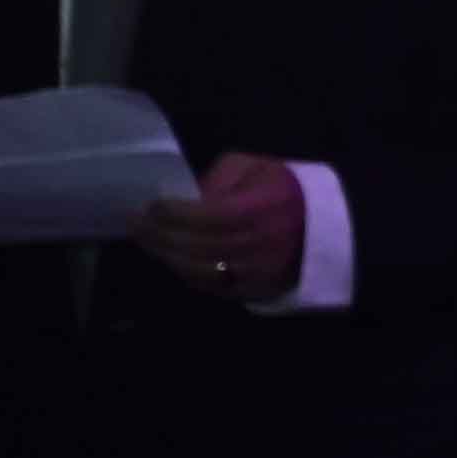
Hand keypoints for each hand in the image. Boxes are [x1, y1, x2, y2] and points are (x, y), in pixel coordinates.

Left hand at [133, 153, 325, 306]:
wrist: (321, 227)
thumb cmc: (283, 189)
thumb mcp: (254, 166)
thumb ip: (220, 177)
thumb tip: (187, 198)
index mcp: (260, 209)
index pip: (207, 216)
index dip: (174, 213)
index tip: (149, 205)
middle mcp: (257, 244)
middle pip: (197, 245)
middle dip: (161, 235)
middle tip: (135, 224)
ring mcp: (256, 272)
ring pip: (200, 270)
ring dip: (167, 257)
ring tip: (147, 241)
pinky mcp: (254, 291)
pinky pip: (212, 287)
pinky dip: (186, 274)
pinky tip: (170, 259)